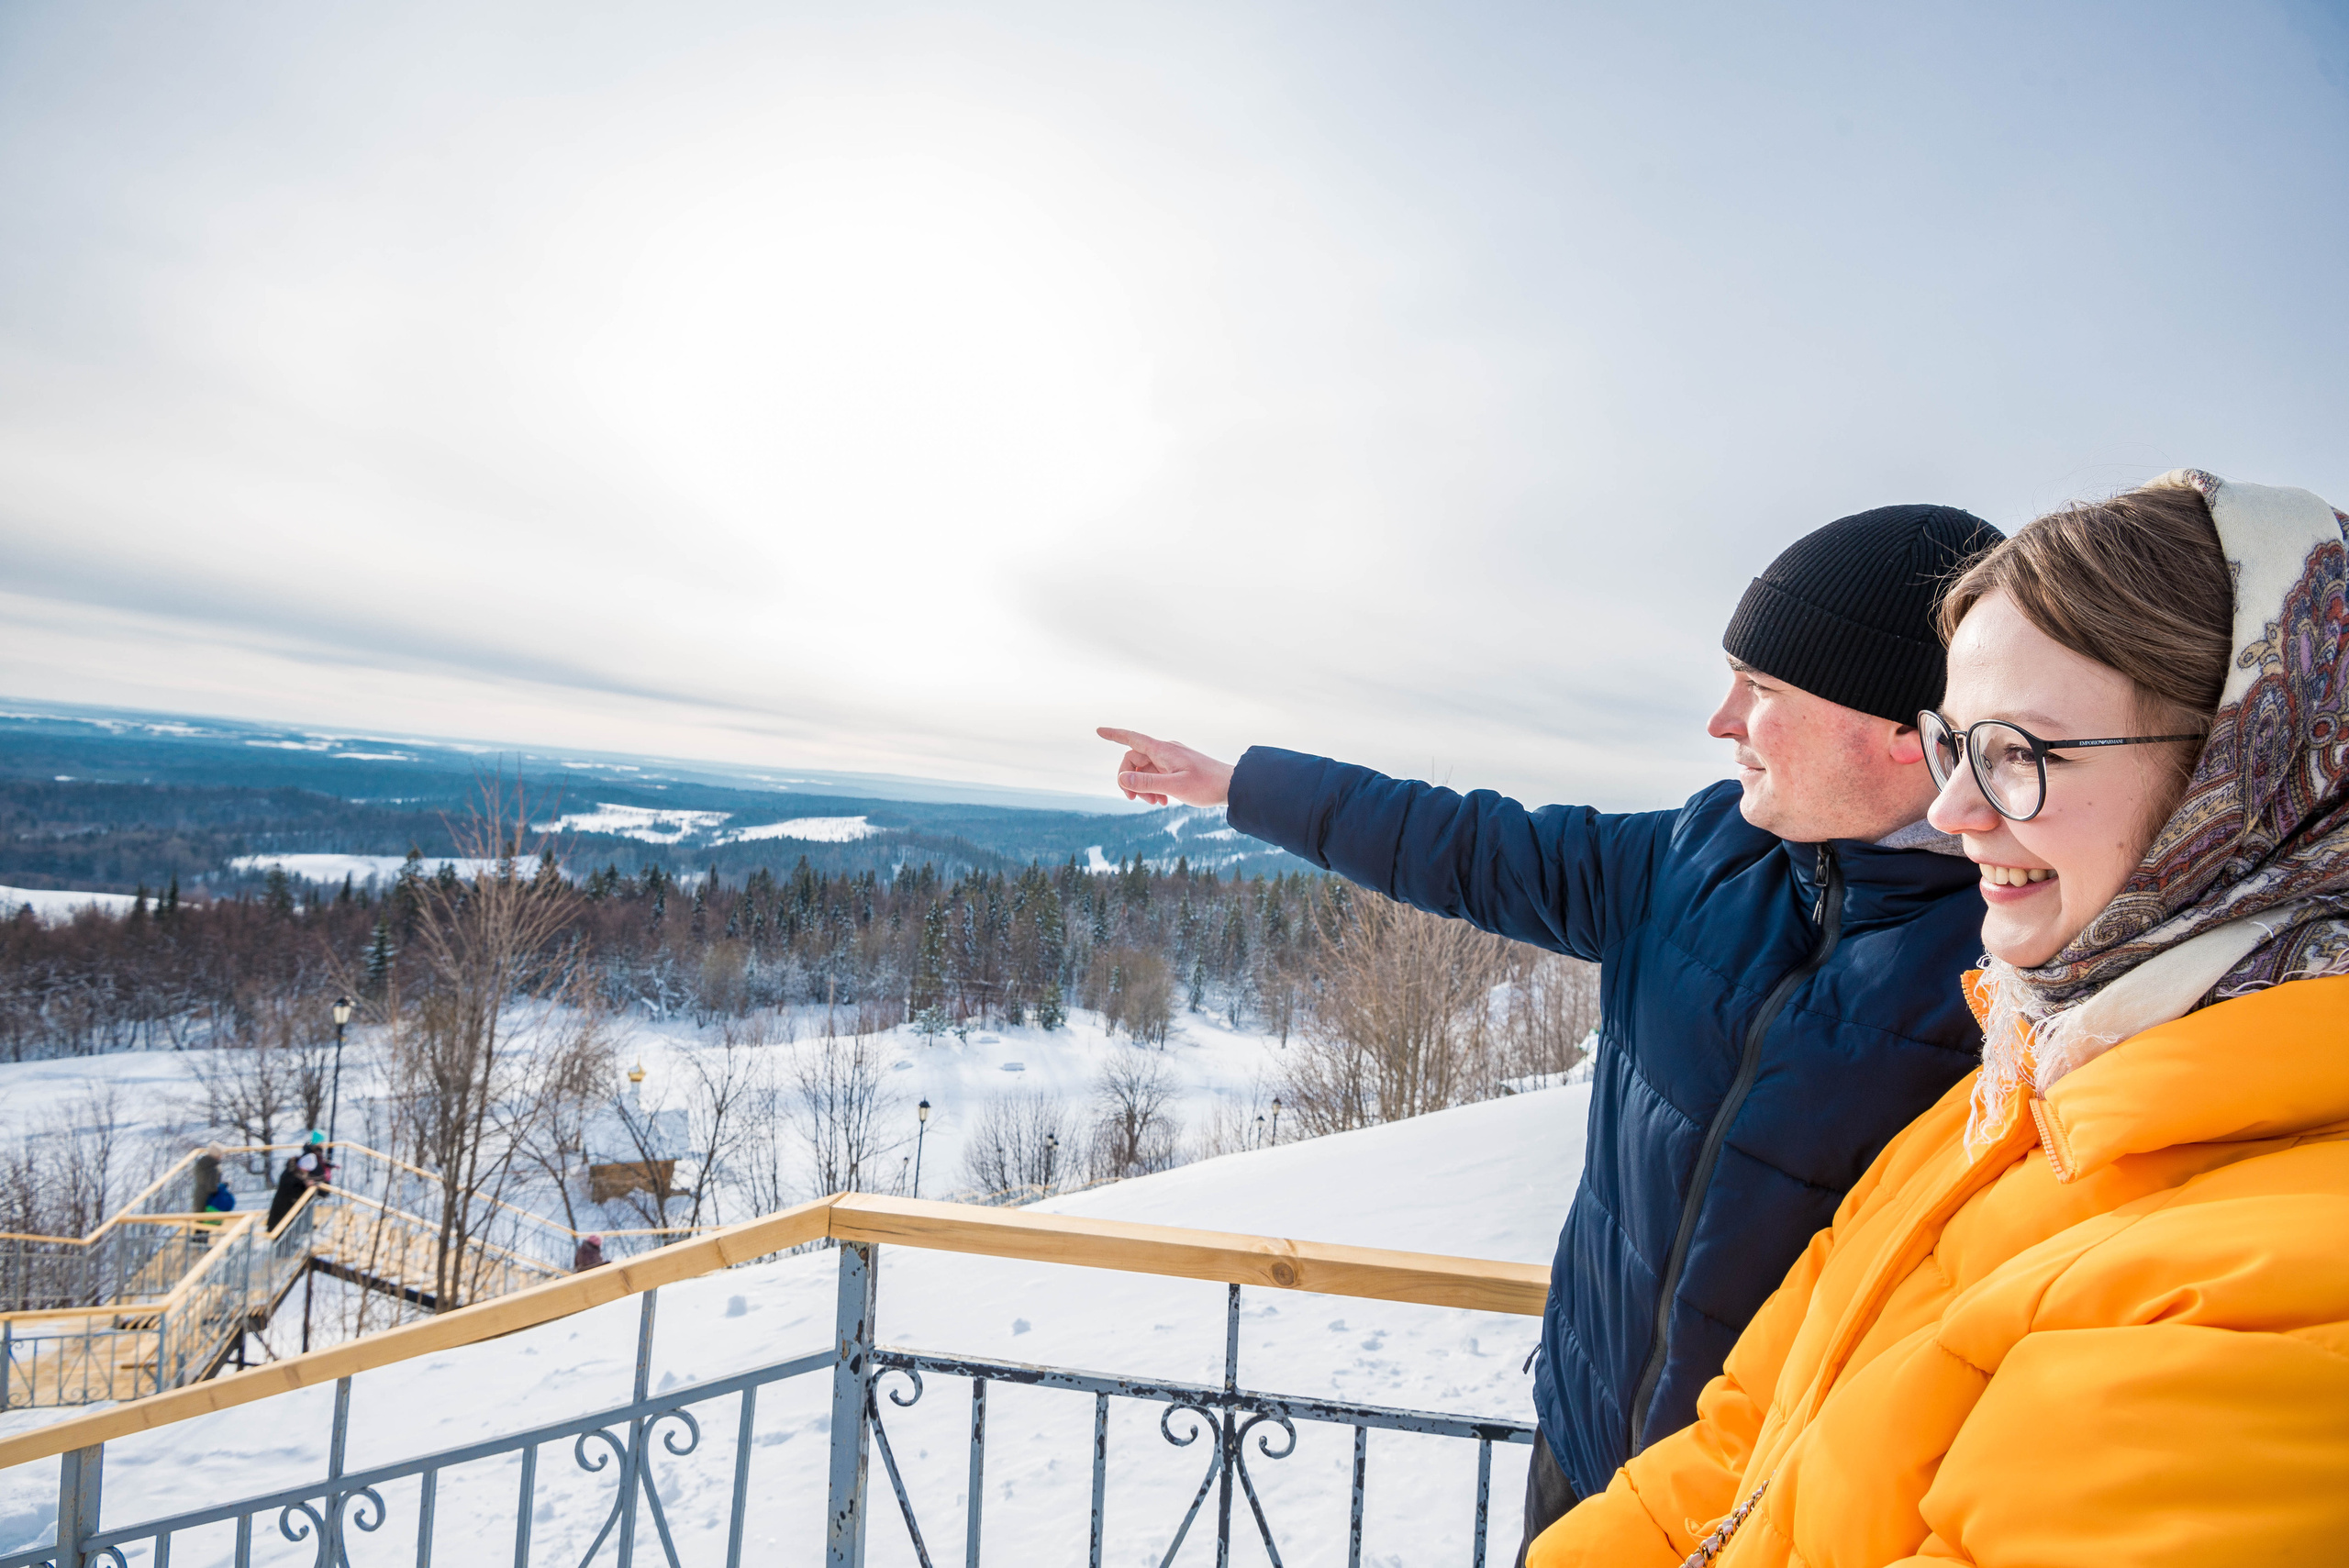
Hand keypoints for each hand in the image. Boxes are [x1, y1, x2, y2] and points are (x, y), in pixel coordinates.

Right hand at [1097, 727, 1235, 807]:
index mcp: (1163, 750)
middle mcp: (1165, 751)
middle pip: (1135, 760)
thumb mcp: (1175, 787)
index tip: (1099, 731)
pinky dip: (1155, 788)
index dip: (1114, 735)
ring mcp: (1171, 759)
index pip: (1133, 739)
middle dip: (1130, 780)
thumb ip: (1148, 783)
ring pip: (1146, 770)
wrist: (1232, 786)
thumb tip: (1123, 778)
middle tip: (1135, 800)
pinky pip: (1157, 775)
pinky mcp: (1177, 768)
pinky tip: (1163, 802)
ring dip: (1144, 787)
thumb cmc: (1207, 785)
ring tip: (1155, 803)